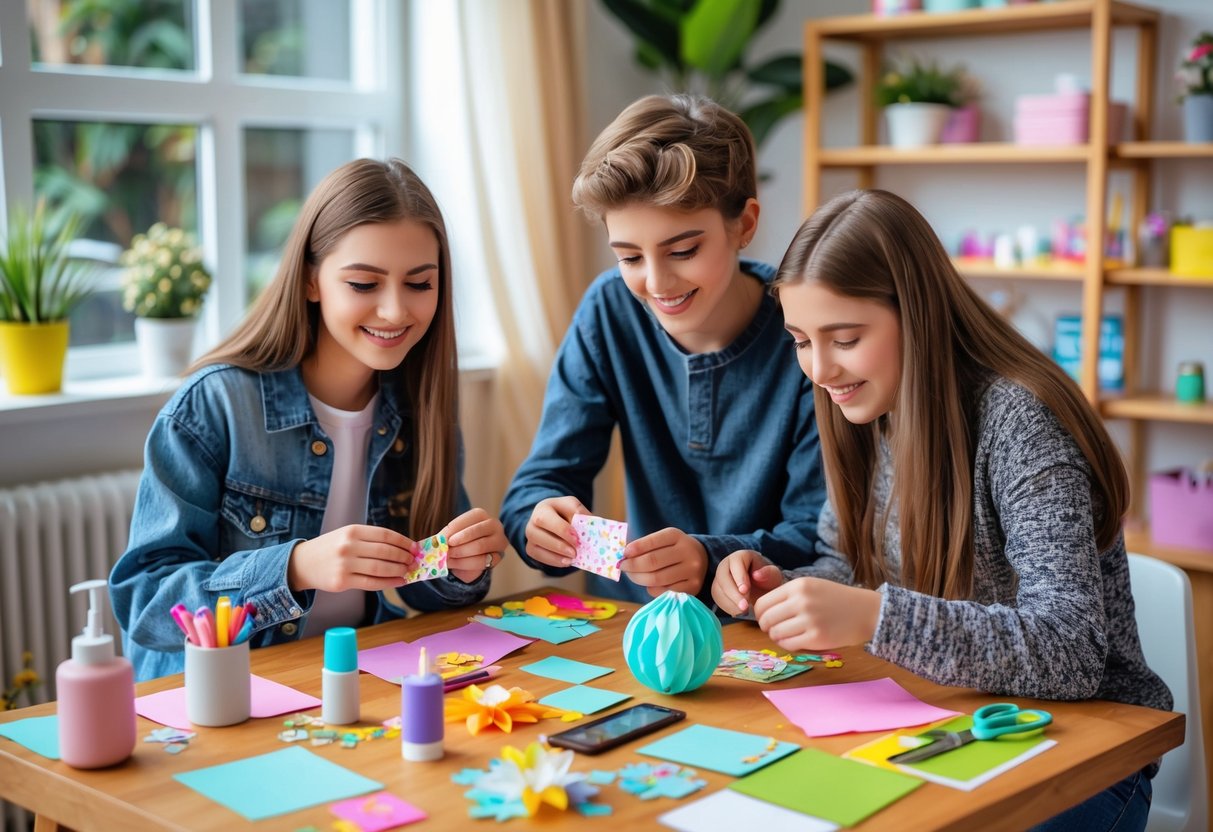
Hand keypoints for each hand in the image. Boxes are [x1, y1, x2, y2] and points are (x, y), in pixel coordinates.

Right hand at [288, 524, 415, 592]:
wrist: (302, 563)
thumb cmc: (331, 548)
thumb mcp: (347, 535)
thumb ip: (371, 540)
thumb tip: (401, 548)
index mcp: (352, 530)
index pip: (385, 534)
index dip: (403, 542)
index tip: (414, 547)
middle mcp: (348, 546)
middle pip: (385, 552)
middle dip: (403, 557)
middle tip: (413, 561)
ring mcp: (344, 564)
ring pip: (380, 568)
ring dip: (398, 570)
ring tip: (407, 571)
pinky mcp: (342, 582)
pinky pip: (371, 583)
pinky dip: (388, 583)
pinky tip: (399, 582)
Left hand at [443, 508, 508, 582]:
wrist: (470, 556)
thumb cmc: (460, 541)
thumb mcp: (453, 534)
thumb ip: (447, 536)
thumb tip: (438, 541)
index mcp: (480, 515)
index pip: (467, 519)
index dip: (452, 529)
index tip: (440, 539)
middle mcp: (493, 525)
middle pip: (476, 531)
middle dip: (458, 542)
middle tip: (445, 550)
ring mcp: (498, 541)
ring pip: (480, 547)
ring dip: (460, 554)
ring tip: (447, 558)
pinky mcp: (498, 557)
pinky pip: (482, 562)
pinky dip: (465, 564)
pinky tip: (454, 564)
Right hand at [523, 496, 588, 567]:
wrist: (557, 520)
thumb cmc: (567, 514)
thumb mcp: (575, 509)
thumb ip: (582, 516)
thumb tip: (590, 529)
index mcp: (544, 508)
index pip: (546, 518)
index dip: (560, 529)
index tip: (576, 538)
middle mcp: (532, 521)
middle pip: (536, 533)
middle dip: (557, 545)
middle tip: (575, 552)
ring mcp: (530, 536)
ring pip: (535, 546)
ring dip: (555, 555)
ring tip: (572, 558)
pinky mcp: (531, 548)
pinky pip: (538, 556)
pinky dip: (553, 561)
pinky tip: (566, 562)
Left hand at [620, 528, 707, 596]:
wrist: (701, 558)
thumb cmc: (673, 549)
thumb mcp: (662, 541)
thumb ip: (644, 546)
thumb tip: (624, 557)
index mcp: (676, 536)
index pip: (652, 542)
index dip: (635, 549)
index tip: (623, 554)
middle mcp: (687, 551)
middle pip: (652, 562)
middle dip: (632, 566)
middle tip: (623, 567)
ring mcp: (692, 571)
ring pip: (656, 579)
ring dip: (638, 579)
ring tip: (632, 575)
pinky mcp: (693, 587)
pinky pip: (663, 592)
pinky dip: (651, 589)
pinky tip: (649, 584)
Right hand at [711, 549, 784, 614]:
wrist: (762, 587)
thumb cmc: (768, 578)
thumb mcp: (773, 574)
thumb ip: (768, 573)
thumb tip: (757, 575)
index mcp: (740, 556)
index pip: (736, 564)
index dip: (739, 577)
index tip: (745, 590)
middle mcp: (726, 565)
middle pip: (723, 578)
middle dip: (733, 593)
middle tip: (744, 606)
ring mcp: (719, 578)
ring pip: (719, 590)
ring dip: (730, 602)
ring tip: (745, 611)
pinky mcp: (718, 590)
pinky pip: (718, 599)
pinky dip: (728, 607)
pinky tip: (740, 611)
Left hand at [753, 577, 881, 651]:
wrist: (865, 611)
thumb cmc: (835, 599)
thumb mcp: (810, 586)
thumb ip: (787, 596)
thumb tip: (760, 612)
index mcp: (798, 586)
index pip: (762, 603)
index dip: (760, 614)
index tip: (766, 618)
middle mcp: (801, 601)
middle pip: (765, 620)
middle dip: (767, 627)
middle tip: (774, 629)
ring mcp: (809, 620)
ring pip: (775, 634)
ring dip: (777, 637)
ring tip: (788, 634)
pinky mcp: (816, 637)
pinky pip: (789, 645)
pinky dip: (788, 644)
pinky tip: (797, 640)